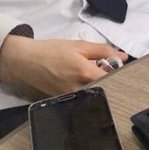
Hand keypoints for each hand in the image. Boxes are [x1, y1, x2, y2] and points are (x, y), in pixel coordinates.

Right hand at [0, 36, 127, 99]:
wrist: (26, 62)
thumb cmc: (52, 50)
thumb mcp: (78, 45)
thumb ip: (102, 50)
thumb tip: (122, 56)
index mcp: (86, 74)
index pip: (112, 77)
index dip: (117, 71)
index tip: (115, 64)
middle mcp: (81, 91)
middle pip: (104, 88)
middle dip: (107, 79)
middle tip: (102, 68)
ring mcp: (73, 100)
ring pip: (94, 95)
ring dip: (97, 85)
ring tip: (88, 74)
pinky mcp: (66, 104)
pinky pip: (83, 99)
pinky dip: (86, 90)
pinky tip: (79, 81)